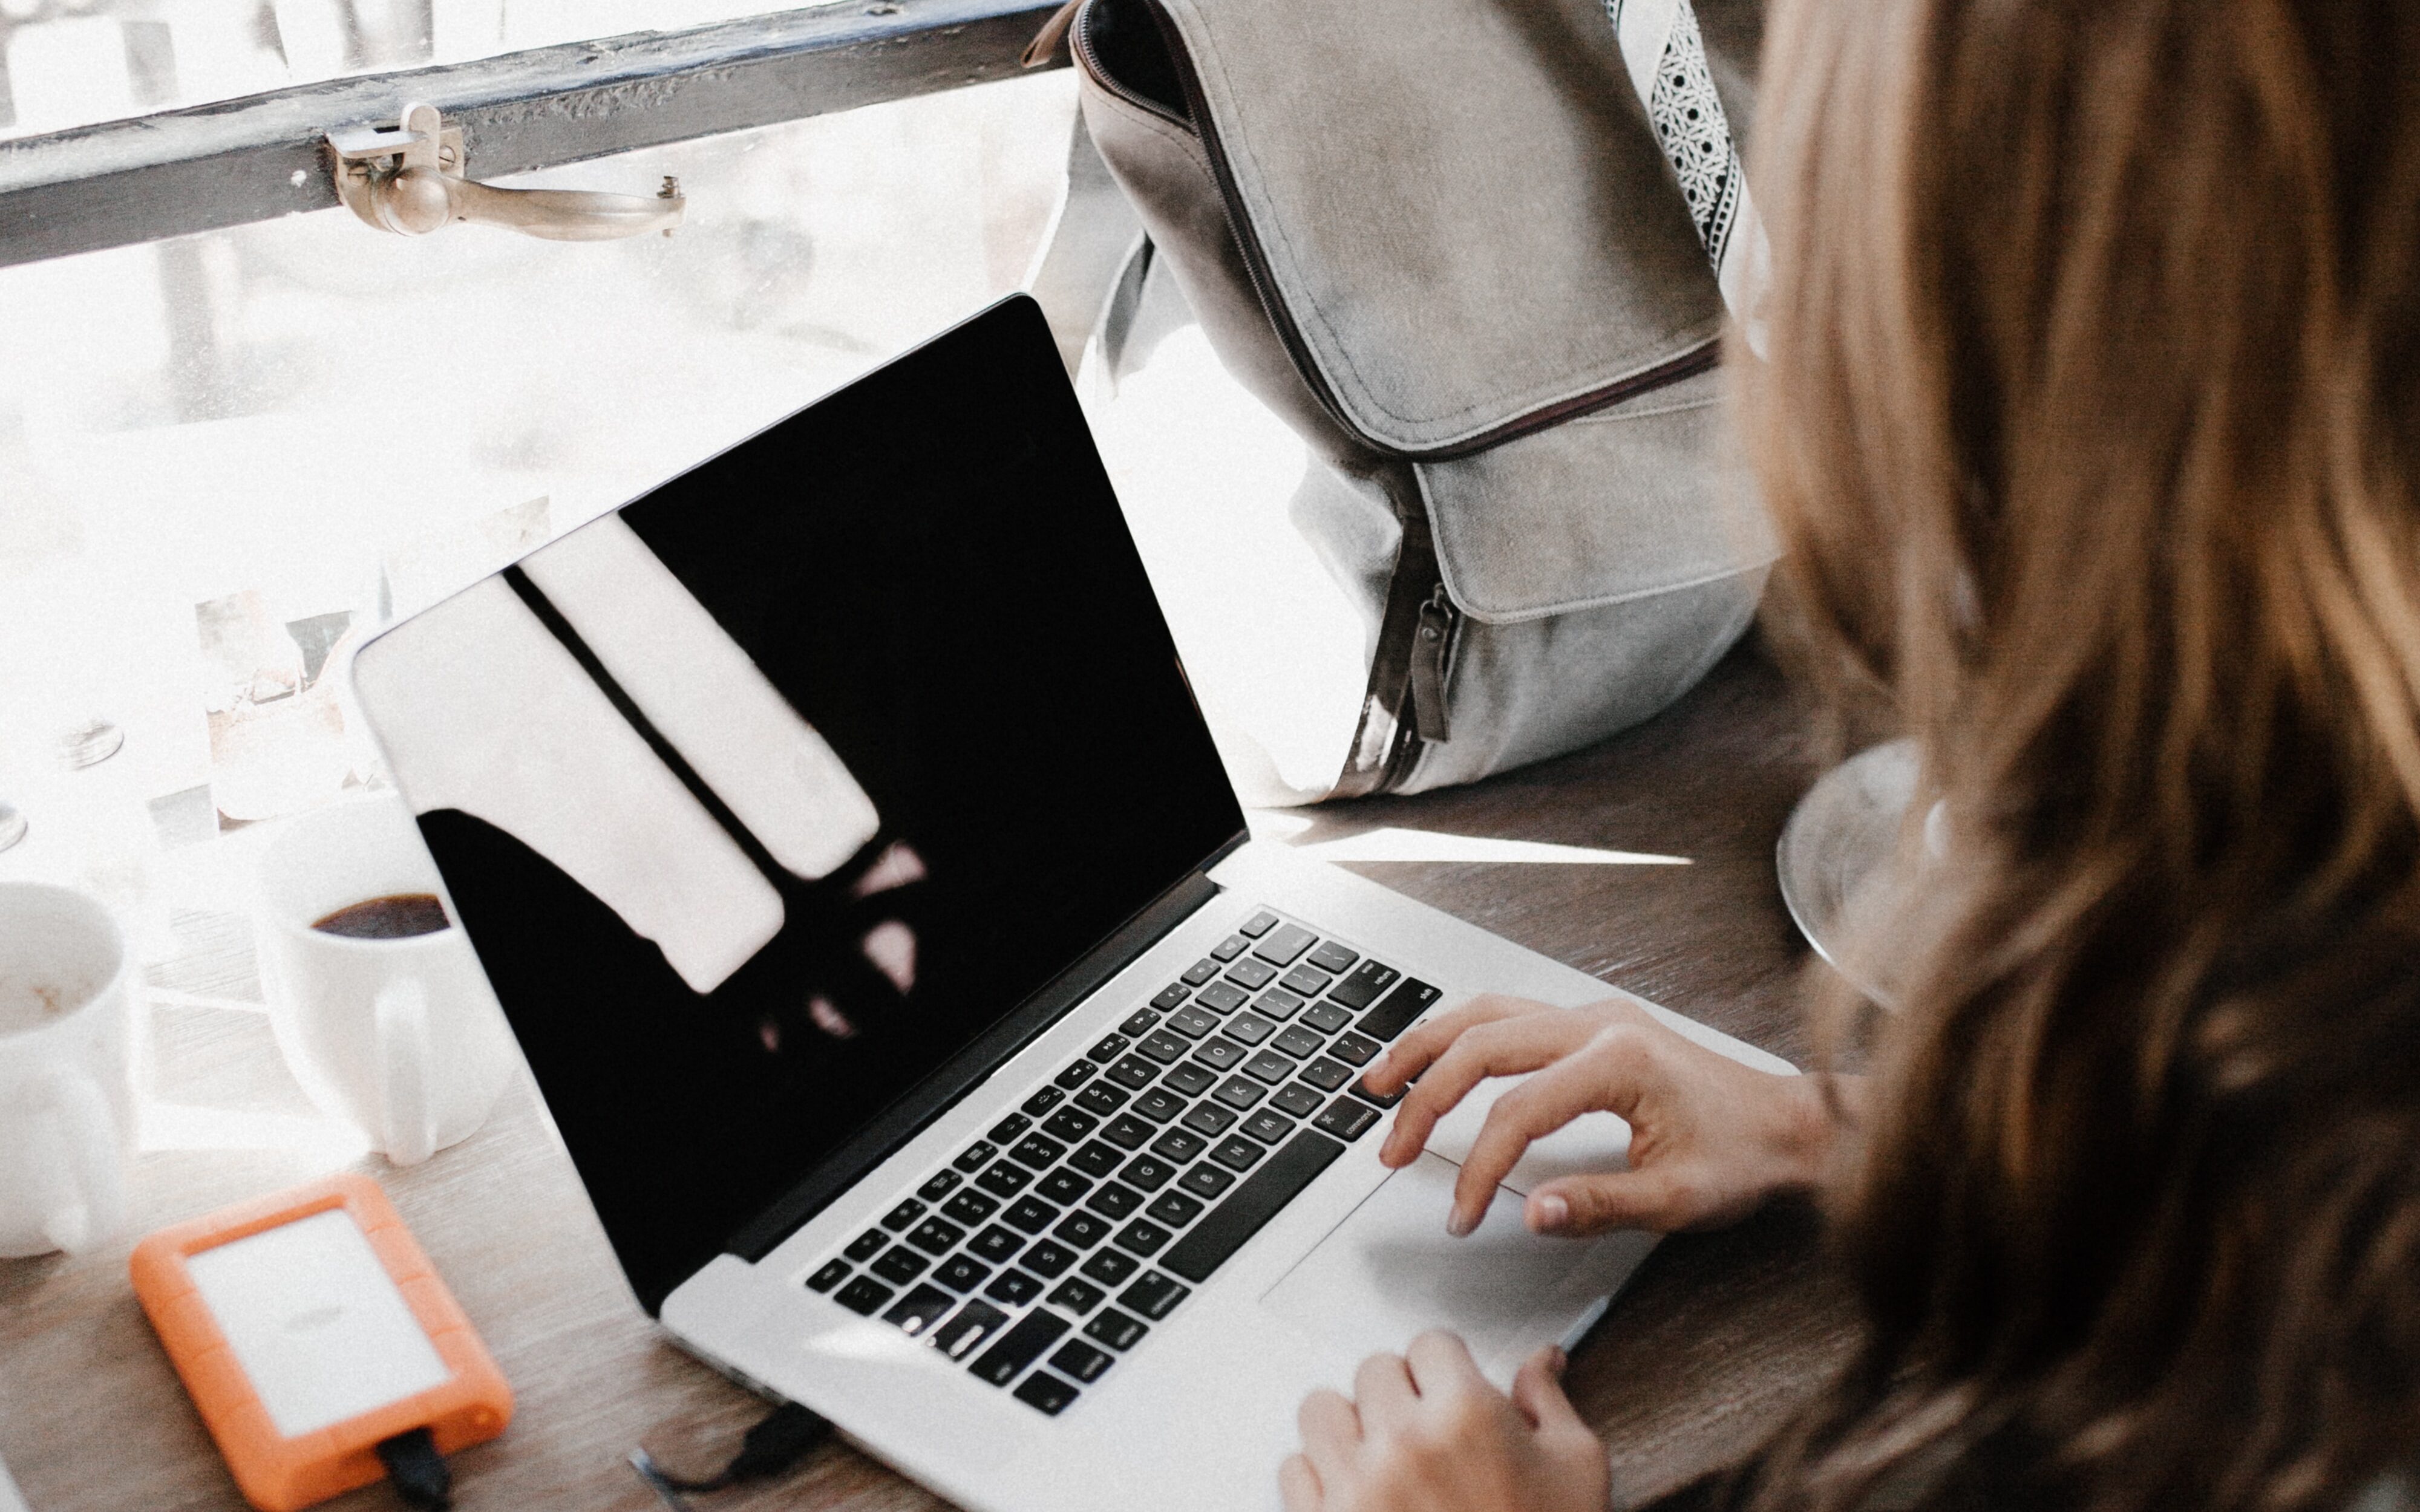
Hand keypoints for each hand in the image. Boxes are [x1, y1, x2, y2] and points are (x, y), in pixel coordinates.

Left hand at [1281, 1334, 1608, 1511]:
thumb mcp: (1576, 1470)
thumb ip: (1549, 1403)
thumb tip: (1541, 1359)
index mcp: (1466, 1415)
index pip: (1430, 1344)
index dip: (1447, 1368)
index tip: (1452, 1391)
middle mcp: (1404, 1442)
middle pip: (1373, 1370)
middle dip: (1401, 1393)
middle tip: (1426, 1429)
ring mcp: (1358, 1486)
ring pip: (1321, 1410)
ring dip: (1349, 1425)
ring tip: (1381, 1453)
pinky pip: (1294, 1470)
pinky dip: (1319, 1477)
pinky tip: (1357, 1492)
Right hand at [1364, 994, 1839, 1237]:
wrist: (1791, 1124)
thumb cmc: (1745, 1157)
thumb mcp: (1678, 1199)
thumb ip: (1599, 1204)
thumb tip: (1530, 1212)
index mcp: (1619, 1061)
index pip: (1516, 1111)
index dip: (1478, 1168)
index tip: (1462, 1214)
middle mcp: (1599, 1023)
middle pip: (1482, 1044)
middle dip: (1425, 1098)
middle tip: (1391, 1149)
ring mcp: (1594, 1016)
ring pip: (1486, 1013)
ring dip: (1427, 1047)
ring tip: (1379, 1083)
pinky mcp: (1593, 1024)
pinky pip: (1508, 1014)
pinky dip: (1461, 1035)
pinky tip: (1436, 1058)